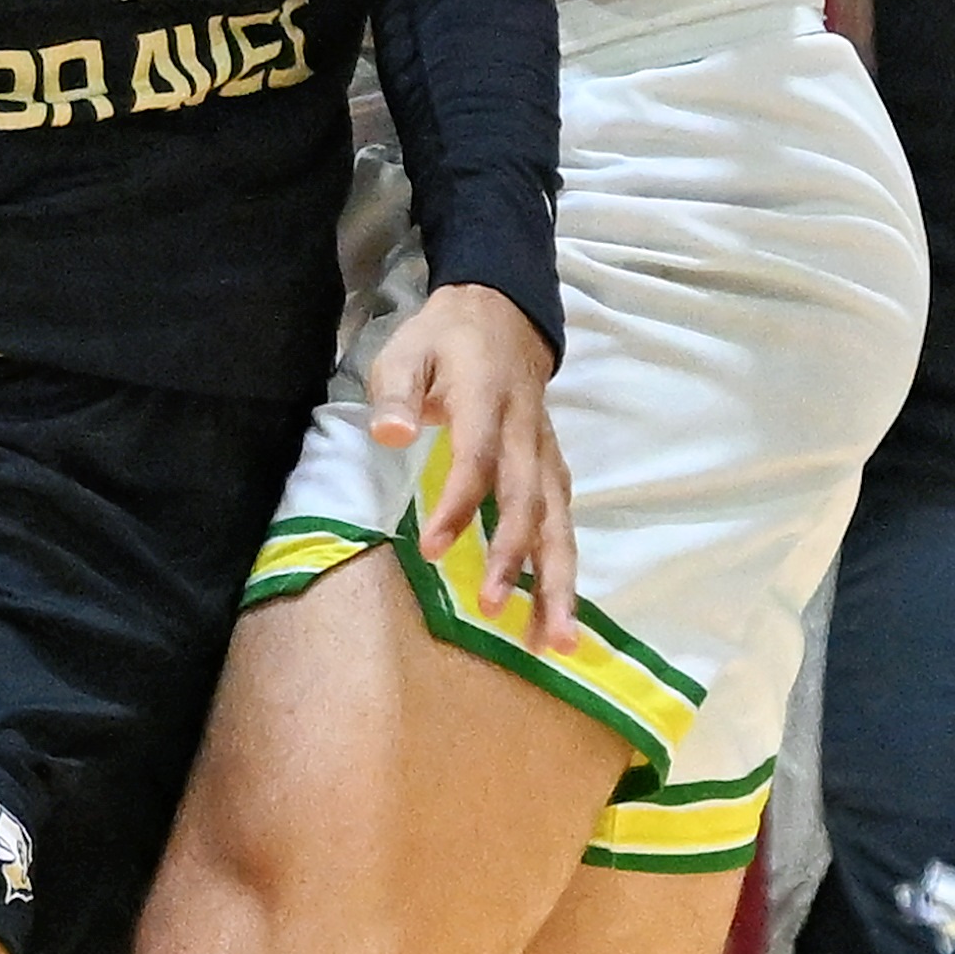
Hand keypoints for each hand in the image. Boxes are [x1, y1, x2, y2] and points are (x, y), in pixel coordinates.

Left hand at [367, 281, 578, 650]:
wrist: (505, 312)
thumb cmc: (445, 339)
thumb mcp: (407, 350)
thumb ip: (396, 392)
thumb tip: (390, 434)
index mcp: (488, 400)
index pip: (479, 458)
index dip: (459, 505)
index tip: (431, 550)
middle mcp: (527, 433)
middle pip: (531, 500)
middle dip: (516, 558)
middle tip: (495, 611)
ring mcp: (546, 452)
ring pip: (560, 520)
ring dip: (558, 580)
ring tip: (557, 641)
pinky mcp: (553, 467)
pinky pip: (563, 520)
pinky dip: (564, 567)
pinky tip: (558, 613)